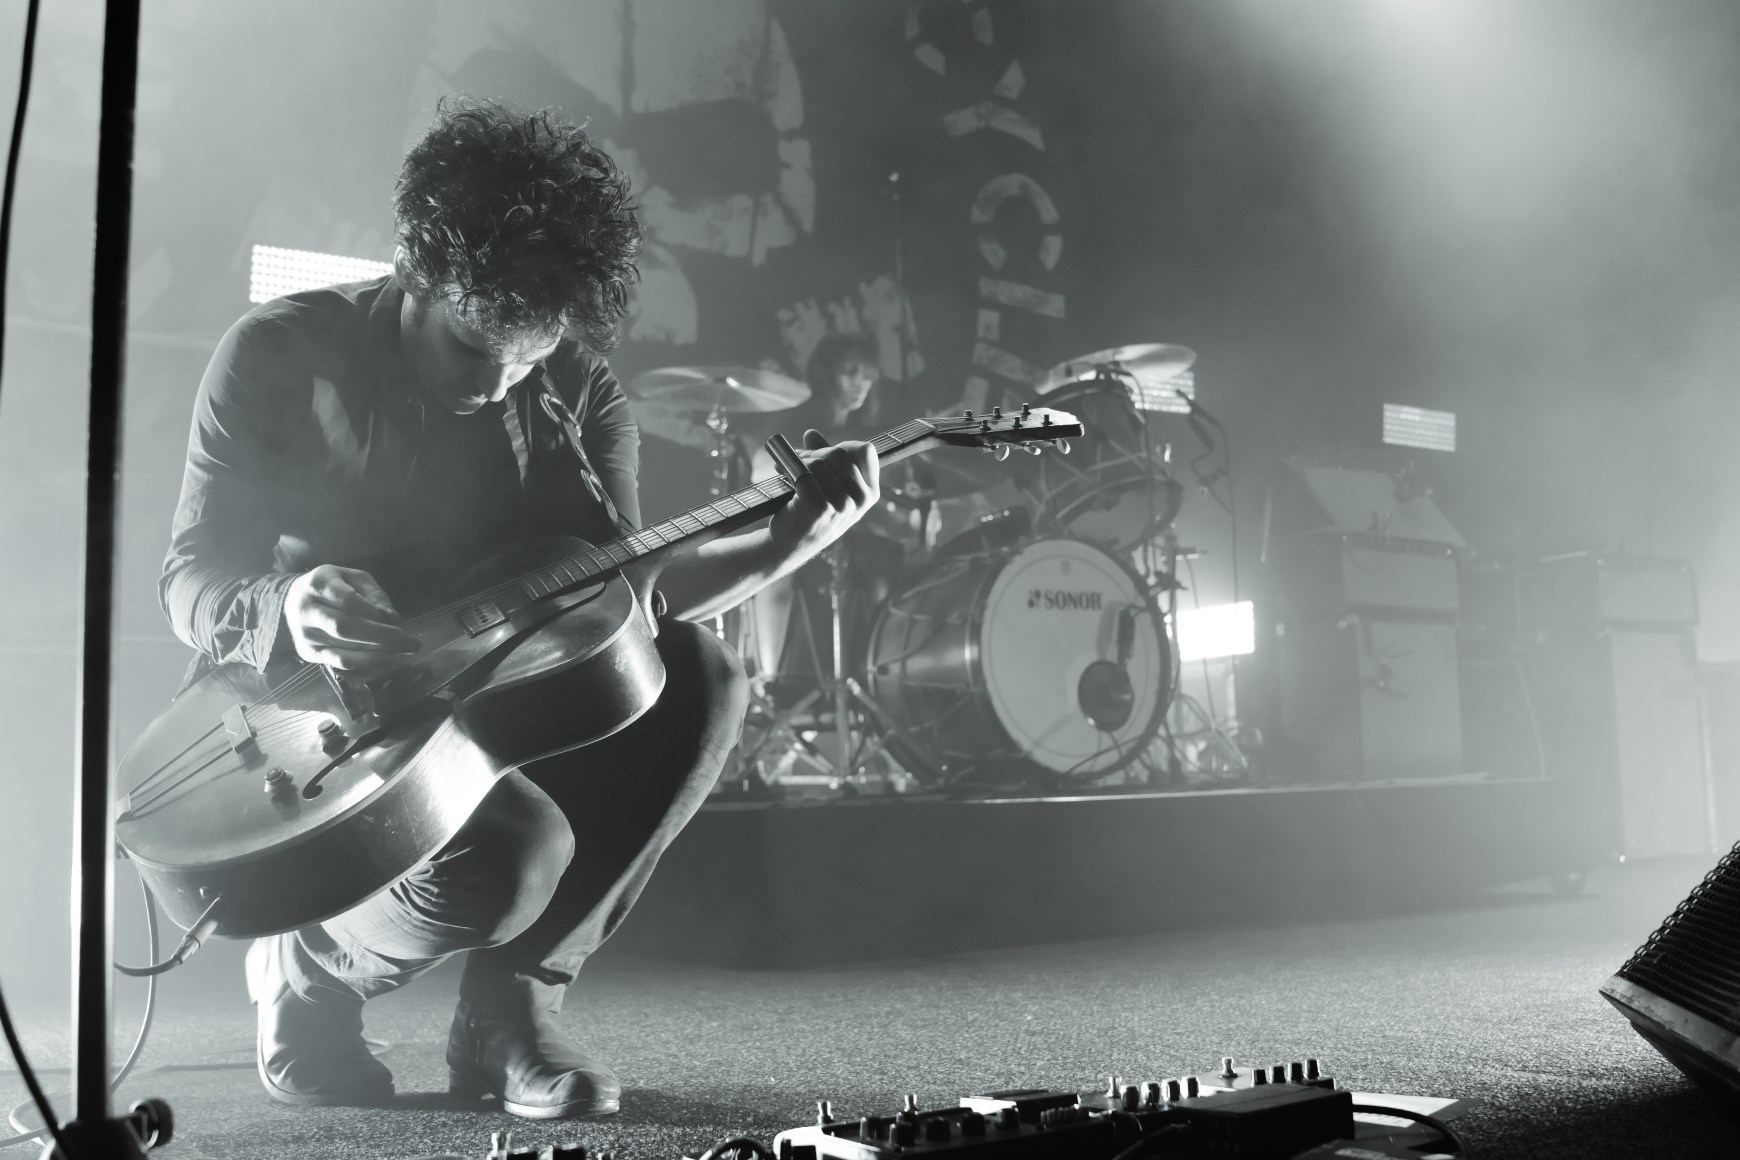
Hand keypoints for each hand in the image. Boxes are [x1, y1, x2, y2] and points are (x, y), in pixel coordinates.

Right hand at [283, 565, 420, 670]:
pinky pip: (341, 664)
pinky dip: (367, 664)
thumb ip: (375, 595)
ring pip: (343, 651)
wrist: (295, 598)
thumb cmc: (334, 585)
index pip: (348, 601)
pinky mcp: (308, 653)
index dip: (374, 614)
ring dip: (379, 656)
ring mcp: (305, 635)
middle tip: (412, 644)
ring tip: (405, 655)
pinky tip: (387, 660)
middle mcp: (307, 611)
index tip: (398, 622)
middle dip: (382, 638)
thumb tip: (394, 618)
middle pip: (345, 628)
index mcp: (319, 584)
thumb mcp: (355, 578)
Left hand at [767, 429, 879, 561]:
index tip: (826, 454)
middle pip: (838, 454)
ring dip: (799, 463)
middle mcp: (861, 501)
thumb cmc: (809, 512)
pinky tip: (784, 478)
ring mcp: (842, 506)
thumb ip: (824, 459)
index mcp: (870, 493)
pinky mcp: (820, 509)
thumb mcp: (827, 486)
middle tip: (798, 459)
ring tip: (788, 471)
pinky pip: (804, 474)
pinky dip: (789, 471)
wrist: (788, 544)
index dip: (843, 446)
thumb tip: (811, 433)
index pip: (866, 451)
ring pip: (819, 463)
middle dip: (814, 453)